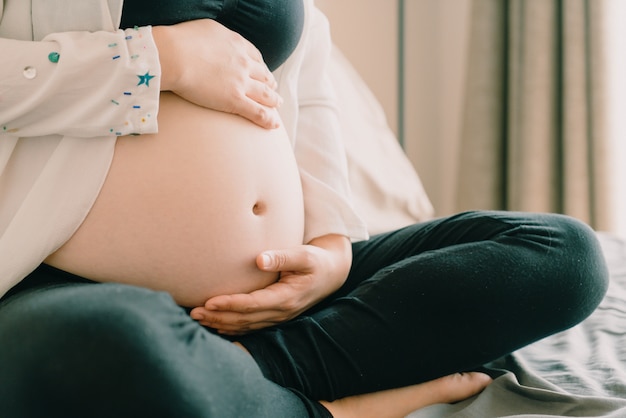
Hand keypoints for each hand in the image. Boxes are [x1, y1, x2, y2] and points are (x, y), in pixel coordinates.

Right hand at [152, 19, 281, 128]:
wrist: (174, 55)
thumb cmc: (181, 41)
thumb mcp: (206, 29)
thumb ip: (217, 37)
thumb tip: (216, 42)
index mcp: (237, 44)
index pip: (255, 57)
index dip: (261, 66)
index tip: (262, 71)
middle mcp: (243, 63)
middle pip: (263, 75)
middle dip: (270, 83)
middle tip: (273, 89)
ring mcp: (241, 82)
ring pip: (265, 94)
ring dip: (273, 101)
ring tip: (277, 105)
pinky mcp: (234, 100)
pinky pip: (257, 112)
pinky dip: (268, 119)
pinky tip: (273, 125)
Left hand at [190, 234, 351, 334]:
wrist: (331, 274)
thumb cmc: (316, 261)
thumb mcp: (305, 255)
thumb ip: (283, 257)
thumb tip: (259, 259)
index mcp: (287, 298)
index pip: (253, 304)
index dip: (230, 304)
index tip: (210, 301)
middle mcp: (282, 312)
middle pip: (245, 319)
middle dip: (218, 317)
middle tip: (194, 312)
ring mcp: (279, 318)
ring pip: (245, 326)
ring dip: (221, 324)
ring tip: (197, 318)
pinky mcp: (275, 318)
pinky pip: (250, 327)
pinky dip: (231, 327)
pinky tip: (215, 323)